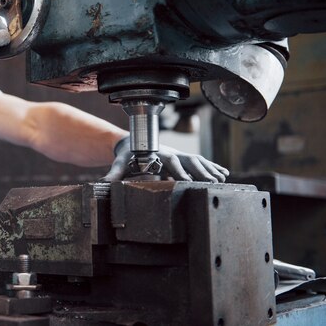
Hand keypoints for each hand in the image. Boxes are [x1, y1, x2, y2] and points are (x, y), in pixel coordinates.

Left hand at [103, 137, 229, 181]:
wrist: (130, 142)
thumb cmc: (126, 153)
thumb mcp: (120, 162)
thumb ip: (113, 173)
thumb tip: (101, 183)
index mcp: (158, 154)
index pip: (171, 163)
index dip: (179, 171)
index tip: (187, 180)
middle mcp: (171, 153)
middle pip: (189, 161)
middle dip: (201, 171)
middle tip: (213, 182)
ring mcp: (178, 155)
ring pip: (198, 161)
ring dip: (210, 170)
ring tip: (222, 179)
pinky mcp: (181, 158)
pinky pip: (200, 162)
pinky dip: (212, 167)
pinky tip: (224, 174)